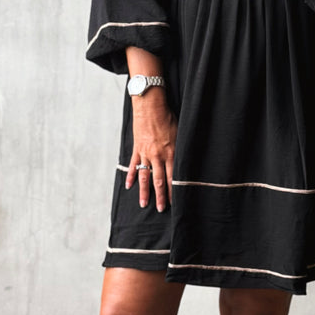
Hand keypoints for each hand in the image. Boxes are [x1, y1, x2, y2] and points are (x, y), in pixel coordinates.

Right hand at [126, 92, 176, 211]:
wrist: (150, 105)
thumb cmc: (167, 116)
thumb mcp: (179, 132)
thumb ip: (180, 148)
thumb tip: (185, 160)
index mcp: (171, 153)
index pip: (173, 177)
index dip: (174, 191)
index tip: (175, 202)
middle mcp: (158, 156)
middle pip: (159, 181)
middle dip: (161, 197)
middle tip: (161, 210)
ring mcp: (146, 153)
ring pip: (145, 177)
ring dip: (144, 192)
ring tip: (143, 204)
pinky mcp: (137, 148)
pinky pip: (134, 165)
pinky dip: (131, 176)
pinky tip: (129, 186)